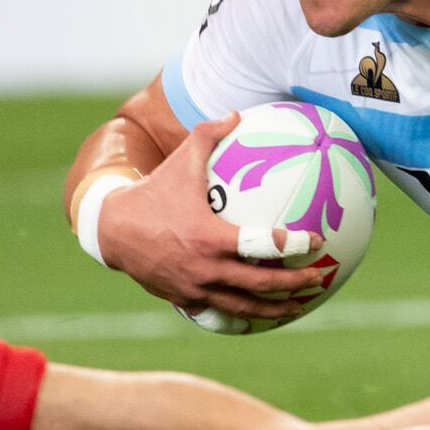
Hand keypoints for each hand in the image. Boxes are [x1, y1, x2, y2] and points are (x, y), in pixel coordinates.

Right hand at [91, 114, 327, 321]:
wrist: (109, 229)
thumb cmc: (152, 192)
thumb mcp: (180, 161)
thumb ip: (209, 135)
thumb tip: (237, 113)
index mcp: (210, 238)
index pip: (263, 245)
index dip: (295, 245)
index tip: (319, 242)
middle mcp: (204, 269)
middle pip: (261, 284)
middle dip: (296, 284)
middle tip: (320, 277)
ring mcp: (194, 289)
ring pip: (243, 307)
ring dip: (274, 309)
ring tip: (299, 306)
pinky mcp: (184, 300)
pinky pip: (219, 313)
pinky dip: (242, 316)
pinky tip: (261, 314)